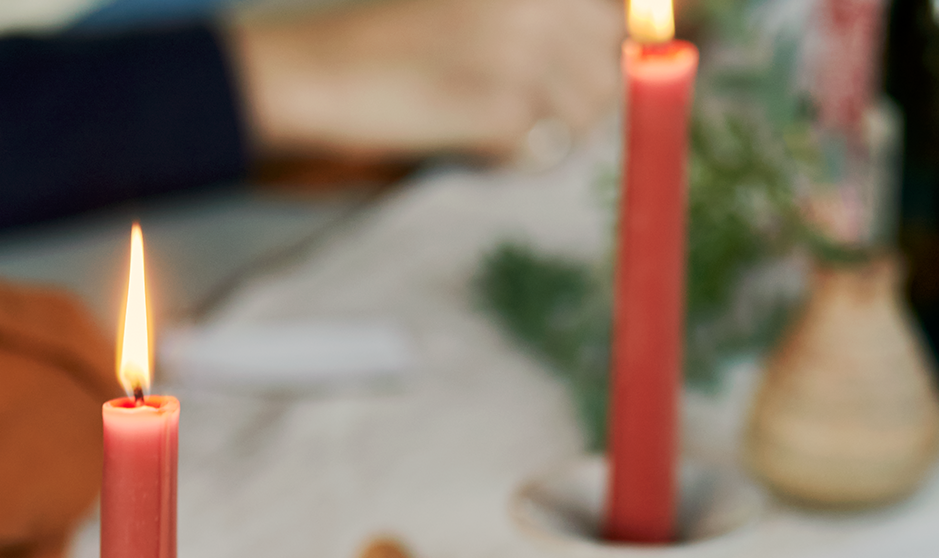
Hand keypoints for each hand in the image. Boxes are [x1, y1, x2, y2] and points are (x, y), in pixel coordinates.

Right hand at [229, 0, 621, 164]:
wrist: (310, 76)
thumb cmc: (378, 50)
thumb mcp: (470, 12)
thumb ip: (539, 24)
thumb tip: (628, 52)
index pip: (616, 17)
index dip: (606, 51)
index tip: (587, 73)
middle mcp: (540, 4)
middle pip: (611, 67)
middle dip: (577, 99)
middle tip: (509, 111)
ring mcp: (526, 53)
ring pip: (587, 114)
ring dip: (544, 133)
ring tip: (480, 126)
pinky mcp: (504, 107)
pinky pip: (542, 151)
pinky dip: (507, 160)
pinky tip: (461, 144)